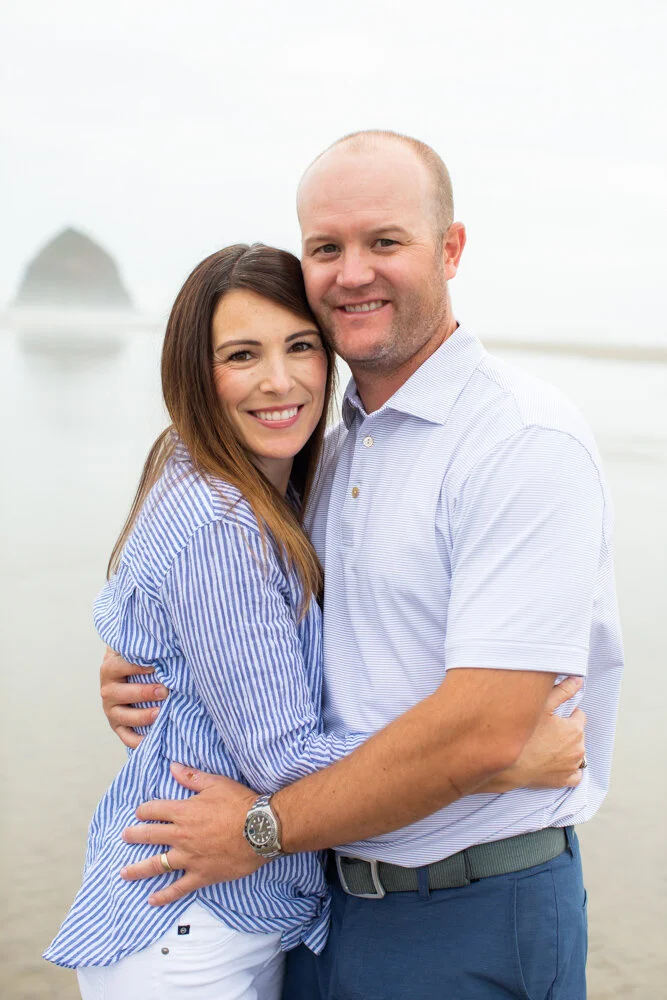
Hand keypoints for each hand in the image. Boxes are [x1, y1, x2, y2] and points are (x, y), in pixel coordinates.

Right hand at [100, 647, 168, 748]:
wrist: (126, 675)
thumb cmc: (137, 659)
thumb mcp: (135, 649)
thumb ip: (144, 646)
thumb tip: (162, 642)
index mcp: (110, 668)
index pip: (120, 666)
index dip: (137, 667)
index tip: (155, 667)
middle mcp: (108, 690)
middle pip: (121, 693)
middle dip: (144, 692)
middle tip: (164, 691)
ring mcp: (111, 709)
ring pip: (123, 716)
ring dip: (141, 716)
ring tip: (159, 713)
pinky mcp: (117, 725)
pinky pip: (125, 736)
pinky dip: (136, 741)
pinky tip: (150, 740)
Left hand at [120, 763, 263, 904]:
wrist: (261, 829)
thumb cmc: (240, 803)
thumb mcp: (216, 784)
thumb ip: (192, 777)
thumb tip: (173, 767)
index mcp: (183, 812)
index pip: (153, 810)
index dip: (144, 810)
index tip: (140, 812)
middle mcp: (181, 835)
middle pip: (149, 836)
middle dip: (133, 836)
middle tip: (125, 837)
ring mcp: (189, 857)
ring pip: (156, 864)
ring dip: (138, 869)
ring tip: (125, 872)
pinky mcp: (201, 874)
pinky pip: (178, 888)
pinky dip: (164, 896)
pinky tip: (152, 900)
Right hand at [481, 676, 586, 792]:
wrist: (510, 766)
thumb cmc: (525, 735)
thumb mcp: (542, 706)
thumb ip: (563, 691)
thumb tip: (578, 680)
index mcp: (575, 729)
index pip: (579, 715)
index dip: (566, 714)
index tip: (552, 717)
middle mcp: (579, 749)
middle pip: (578, 734)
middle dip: (566, 731)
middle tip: (547, 731)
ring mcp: (573, 766)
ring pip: (576, 753)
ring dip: (567, 749)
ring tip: (547, 746)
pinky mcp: (565, 781)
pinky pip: (575, 775)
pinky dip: (568, 769)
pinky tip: (555, 763)